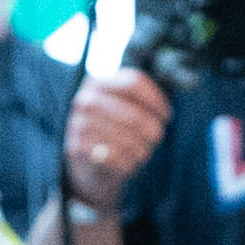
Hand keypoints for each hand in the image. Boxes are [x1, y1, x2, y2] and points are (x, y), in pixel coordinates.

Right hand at [65, 70, 172, 209]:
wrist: (86, 160)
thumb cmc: (114, 129)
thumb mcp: (124, 107)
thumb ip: (141, 102)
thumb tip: (164, 113)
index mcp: (98, 81)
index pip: (134, 83)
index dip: (156, 99)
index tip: (167, 115)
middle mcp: (86, 99)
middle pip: (133, 114)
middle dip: (152, 129)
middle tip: (157, 137)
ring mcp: (78, 122)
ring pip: (126, 137)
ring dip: (142, 148)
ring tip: (143, 152)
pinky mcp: (77, 146)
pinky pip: (114, 156)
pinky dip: (128, 162)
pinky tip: (129, 162)